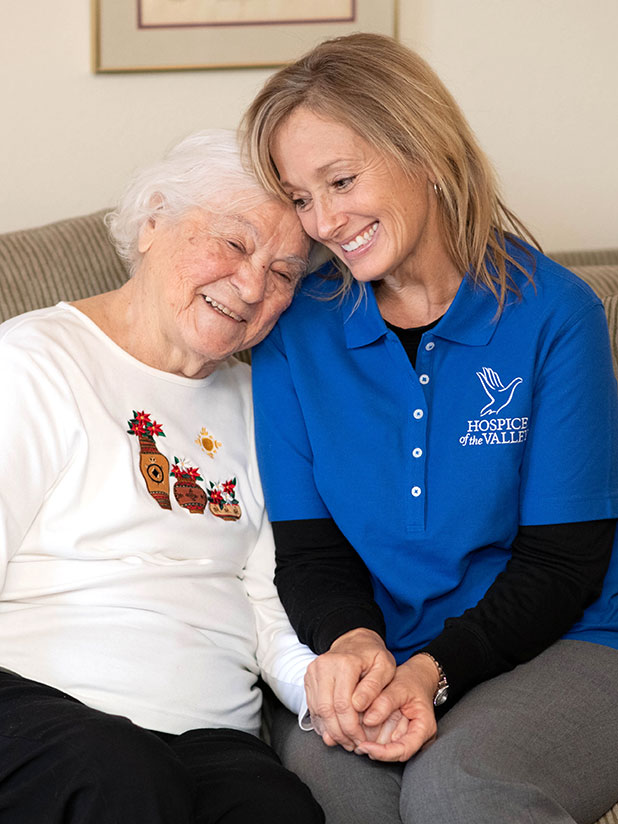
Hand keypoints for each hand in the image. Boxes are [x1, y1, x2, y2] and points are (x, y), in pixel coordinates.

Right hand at [304, 628, 395, 750]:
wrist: (354, 641)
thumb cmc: (372, 656)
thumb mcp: (384, 667)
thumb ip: (373, 687)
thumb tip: (359, 706)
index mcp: (344, 663)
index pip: (343, 704)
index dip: (352, 727)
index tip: (362, 739)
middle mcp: (324, 666)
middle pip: (327, 710)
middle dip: (340, 733)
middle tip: (354, 745)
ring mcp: (313, 672)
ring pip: (318, 711)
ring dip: (331, 731)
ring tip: (346, 741)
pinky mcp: (308, 679)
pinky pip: (312, 707)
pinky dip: (323, 723)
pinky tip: (335, 732)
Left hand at [353, 654, 438, 761]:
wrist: (415, 675)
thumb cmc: (411, 680)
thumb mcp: (400, 686)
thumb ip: (386, 702)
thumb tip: (369, 720)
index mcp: (423, 728)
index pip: (403, 750)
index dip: (382, 752)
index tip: (364, 745)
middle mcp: (415, 736)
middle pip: (390, 750)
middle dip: (371, 743)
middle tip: (353, 730)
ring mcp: (404, 735)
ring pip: (382, 744)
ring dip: (367, 737)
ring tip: (355, 722)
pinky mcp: (393, 732)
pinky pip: (378, 736)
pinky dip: (367, 730)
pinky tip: (358, 721)